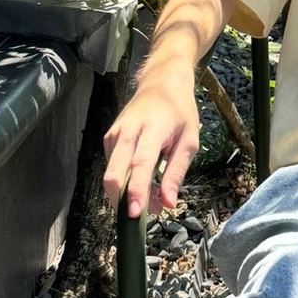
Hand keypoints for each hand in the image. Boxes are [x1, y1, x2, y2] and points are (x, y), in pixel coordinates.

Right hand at [103, 58, 201, 218]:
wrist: (161, 82)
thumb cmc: (179, 111)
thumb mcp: (189, 140)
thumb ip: (176, 172)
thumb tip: (167, 203)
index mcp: (151, 129)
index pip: (140, 164)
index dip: (136, 191)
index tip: (134, 214)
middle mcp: (127, 131)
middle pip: (114, 173)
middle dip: (122, 201)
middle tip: (145, 214)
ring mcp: (114, 135)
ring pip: (112, 175)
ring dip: (128, 193)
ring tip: (155, 193)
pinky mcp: (108, 139)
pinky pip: (112, 168)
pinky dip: (125, 182)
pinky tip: (144, 180)